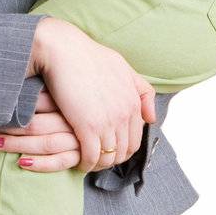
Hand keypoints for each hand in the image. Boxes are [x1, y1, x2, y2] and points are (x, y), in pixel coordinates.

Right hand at [28, 17, 147, 171]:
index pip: (136, 139)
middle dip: (112, 159)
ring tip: (88, 163)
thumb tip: (151, 118)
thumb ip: (141, 91)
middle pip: (124, 151)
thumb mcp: (123, 68)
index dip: (123, 149)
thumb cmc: (88, 56)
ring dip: (99, 164)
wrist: (63, 50)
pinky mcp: (87, 126)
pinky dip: (86, 164)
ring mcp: (108, 121)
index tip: (109, 150)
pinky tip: (79, 163)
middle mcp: (125, 113)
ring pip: (109, 157)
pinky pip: (91, 156)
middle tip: (98, 160)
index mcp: (134, 100)